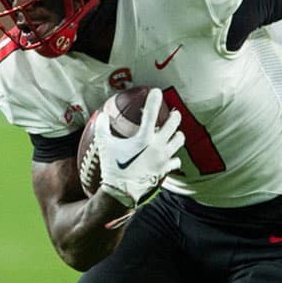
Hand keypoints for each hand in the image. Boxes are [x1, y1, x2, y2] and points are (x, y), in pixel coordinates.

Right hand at [97, 89, 182, 207]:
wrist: (122, 192)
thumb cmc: (112, 167)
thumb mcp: (105, 146)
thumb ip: (103, 128)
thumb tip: (101, 115)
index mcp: (144, 137)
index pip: (151, 113)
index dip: (154, 99)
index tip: (156, 91)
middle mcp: (158, 146)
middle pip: (174, 124)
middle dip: (174, 116)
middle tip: (174, 113)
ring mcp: (164, 158)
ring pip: (179, 141)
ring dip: (178, 135)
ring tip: (175, 133)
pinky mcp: (166, 169)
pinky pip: (176, 161)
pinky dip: (174, 157)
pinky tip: (170, 157)